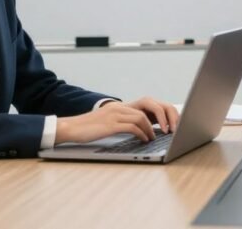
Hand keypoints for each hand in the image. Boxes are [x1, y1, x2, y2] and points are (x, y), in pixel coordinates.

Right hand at [54, 97, 178, 144]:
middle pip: (150, 105)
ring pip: (142, 116)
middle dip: (164, 117)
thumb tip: (141, 129)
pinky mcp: (110, 124)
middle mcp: (120, 106)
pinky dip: (141, 134)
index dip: (162, 111)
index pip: (148, 102)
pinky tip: (144, 140)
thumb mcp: (109, 122)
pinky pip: (132, 126)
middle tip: (170, 130)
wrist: (70, 128)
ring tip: (154, 138)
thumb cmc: (89, 128)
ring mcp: (115, 114)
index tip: (170, 123)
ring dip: (152, 128)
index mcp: (121, 105)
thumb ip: (124, 122)